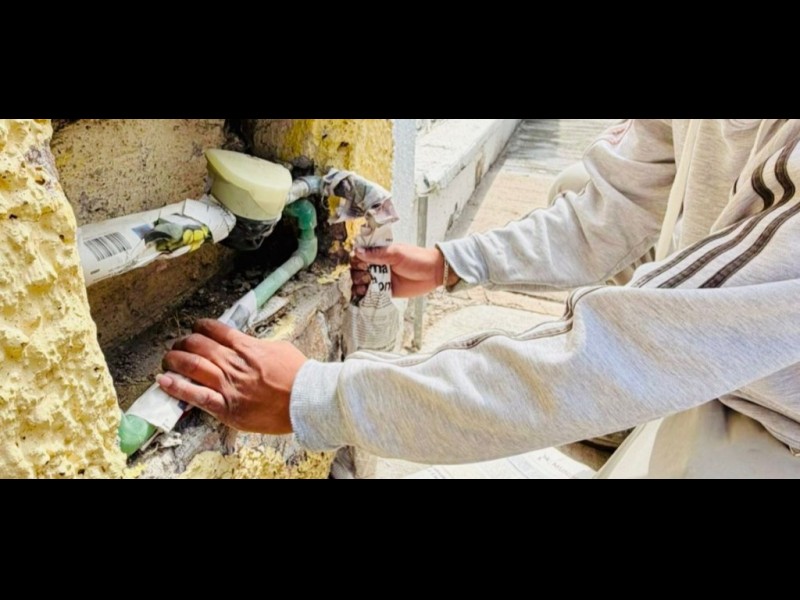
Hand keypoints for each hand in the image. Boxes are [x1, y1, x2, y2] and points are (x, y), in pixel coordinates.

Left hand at [157, 319, 306, 433]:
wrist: (308, 400)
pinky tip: (164, 382)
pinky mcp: (228, 408)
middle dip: (184, 342)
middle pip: (199, 345)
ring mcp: (229, 385)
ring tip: (168, 359)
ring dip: (175, 360)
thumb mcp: (280, 349)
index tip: (196, 328)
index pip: (216, 330)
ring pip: (192, 366)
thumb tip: (247, 344)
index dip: (201, 327)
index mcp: (248, 347)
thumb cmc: (299, 376)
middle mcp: (235, 364)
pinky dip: (178, 388)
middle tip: (179, 345)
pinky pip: (197, 396)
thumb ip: (258, 346)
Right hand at [351, 244, 455, 298]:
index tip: (360, 264)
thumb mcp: (397, 253)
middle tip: (366, 275)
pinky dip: (365, 296)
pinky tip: (364, 296)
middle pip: (357, 270)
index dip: (356, 260)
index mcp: (379, 253)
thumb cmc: (418, 259)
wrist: (433, 273)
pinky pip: (372, 294)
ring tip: (365, 286)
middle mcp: (378, 266)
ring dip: (359, 285)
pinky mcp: (386, 291)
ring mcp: (381, 279)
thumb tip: (358, 251)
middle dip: (357, 274)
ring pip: (362, 283)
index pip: (360, 255)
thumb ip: (377, 254)